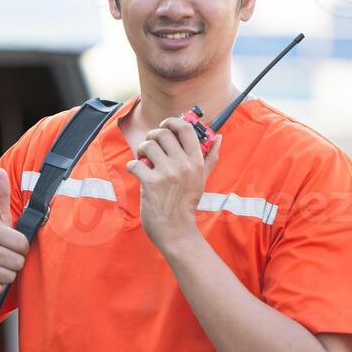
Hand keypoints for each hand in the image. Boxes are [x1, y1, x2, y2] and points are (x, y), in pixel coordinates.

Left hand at [126, 116, 222, 253]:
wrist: (176, 230)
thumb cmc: (187, 204)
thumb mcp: (202, 179)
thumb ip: (211, 157)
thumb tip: (220, 138)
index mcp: (197, 161)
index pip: (186, 128)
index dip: (172, 122)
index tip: (165, 126)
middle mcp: (183, 164)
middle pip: (163, 133)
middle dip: (152, 136)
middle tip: (150, 145)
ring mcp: (167, 173)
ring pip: (147, 145)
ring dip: (140, 149)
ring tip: (142, 158)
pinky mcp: (150, 183)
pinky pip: (134, 163)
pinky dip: (132, 166)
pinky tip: (136, 172)